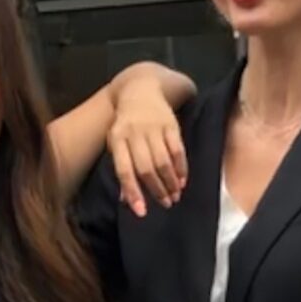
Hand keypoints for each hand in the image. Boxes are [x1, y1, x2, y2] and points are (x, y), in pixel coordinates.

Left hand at [108, 72, 187, 216]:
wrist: (141, 90)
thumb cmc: (126, 124)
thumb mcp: (117, 143)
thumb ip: (122, 168)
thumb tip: (125, 199)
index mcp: (118, 139)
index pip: (124, 170)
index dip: (132, 191)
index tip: (142, 211)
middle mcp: (135, 133)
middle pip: (146, 167)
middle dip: (156, 189)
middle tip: (166, 204)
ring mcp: (154, 128)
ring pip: (163, 160)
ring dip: (170, 181)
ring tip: (175, 195)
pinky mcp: (170, 124)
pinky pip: (177, 149)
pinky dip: (181, 167)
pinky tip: (183, 180)